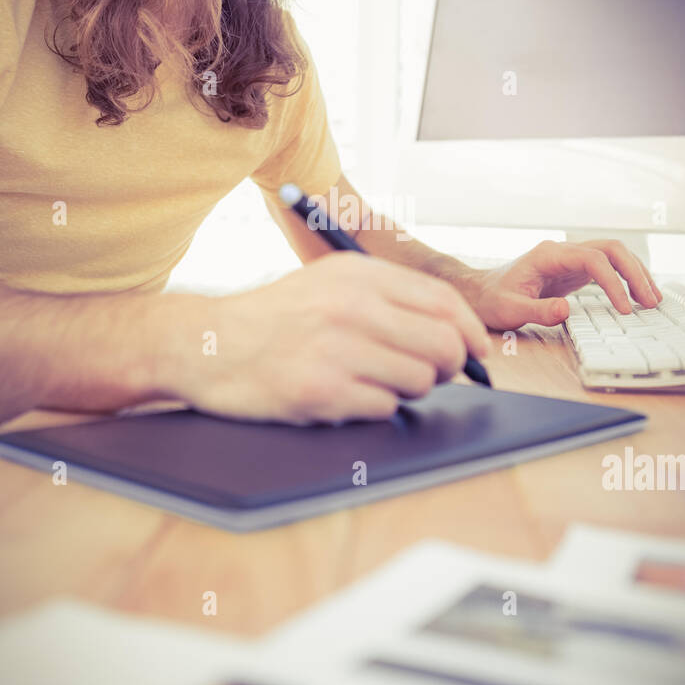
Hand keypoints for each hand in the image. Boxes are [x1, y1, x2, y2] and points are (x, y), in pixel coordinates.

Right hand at [160, 252, 492, 423]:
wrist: (207, 345)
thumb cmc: (276, 319)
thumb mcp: (329, 283)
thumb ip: (388, 297)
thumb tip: (456, 331)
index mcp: (358, 275)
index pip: (443, 302)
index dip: (471, 332)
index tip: (477, 351)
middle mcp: (350, 307)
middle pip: (441, 345)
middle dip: (448, 368)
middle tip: (434, 375)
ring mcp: (335, 350)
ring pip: (419, 381)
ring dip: (410, 391)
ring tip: (377, 382)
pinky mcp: (320, 391)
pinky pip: (385, 409)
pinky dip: (377, 408)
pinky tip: (347, 395)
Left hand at [468, 239, 662, 330]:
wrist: (479, 292)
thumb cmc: (492, 299)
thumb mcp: (509, 310)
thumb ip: (537, 311)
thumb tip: (566, 310)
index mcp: (548, 255)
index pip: (593, 259)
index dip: (613, 282)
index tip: (624, 308)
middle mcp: (563, 252)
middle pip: (610, 249)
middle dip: (634, 272)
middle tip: (650, 301)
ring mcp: (569, 259)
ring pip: (612, 255)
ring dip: (634, 274)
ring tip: (652, 300)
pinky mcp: (573, 271)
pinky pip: (606, 268)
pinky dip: (624, 279)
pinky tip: (636, 296)